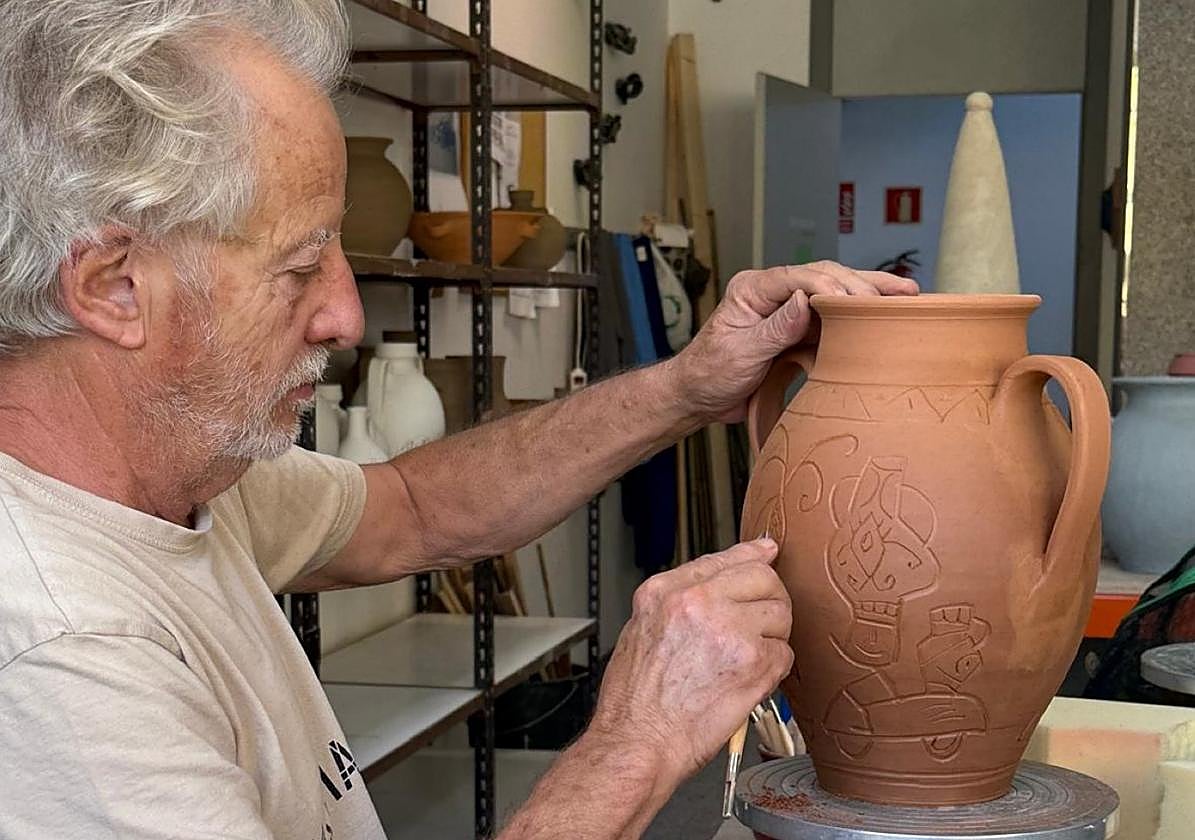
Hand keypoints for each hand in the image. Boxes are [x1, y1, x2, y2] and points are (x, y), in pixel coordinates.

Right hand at [586, 539, 792, 784]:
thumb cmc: (633, 701)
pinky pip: (785, 654)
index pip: (721, 559)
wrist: (637, 742)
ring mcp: (728, 629)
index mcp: (665, 592)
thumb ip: (677, 604)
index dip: (752, 554)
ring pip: (780, 615)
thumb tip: (713, 588)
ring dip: (773, 638)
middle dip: (770, 599)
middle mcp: (697, 602)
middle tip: (764, 623)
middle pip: (762, 578)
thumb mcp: (640, 632)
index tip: (767, 551)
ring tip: (748, 661)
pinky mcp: (753, 662)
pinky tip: (750, 682)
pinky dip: (775, 670)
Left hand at [670, 261, 917, 422]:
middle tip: (898, 296)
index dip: (831, 286)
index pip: (799, 277)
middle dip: (862, 284)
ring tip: (908, 294)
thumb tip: (806, 301)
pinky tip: (885, 315)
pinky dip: (858, 318)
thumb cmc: (709, 373)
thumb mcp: (740, 353)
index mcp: (752, 288)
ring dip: (870, 294)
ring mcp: (786, 309)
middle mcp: (772, 292)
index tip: (858, 302)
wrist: (698, 397)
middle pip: (824, 277)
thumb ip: (774, 328)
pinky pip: (832, 318)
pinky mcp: (796, 329)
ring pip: (834, 294)